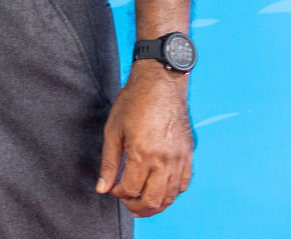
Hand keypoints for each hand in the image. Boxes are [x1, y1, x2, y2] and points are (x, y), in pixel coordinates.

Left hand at [96, 62, 192, 215]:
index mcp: (143, 153)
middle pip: (153, 199)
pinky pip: (184, 183)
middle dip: (136, 207)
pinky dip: (172, 193)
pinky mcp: (188, 154)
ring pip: (171, 196)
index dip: (118, 193)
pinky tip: (160, 190)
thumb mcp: (113, 131)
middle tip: (126, 203)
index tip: (112, 188)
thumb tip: (102, 188)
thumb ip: (109, 163)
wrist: (160, 83)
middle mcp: (165, 160)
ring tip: (141, 202)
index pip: (131, 189)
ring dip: (155, 205)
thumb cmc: (133, 102)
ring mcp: (180, 158)